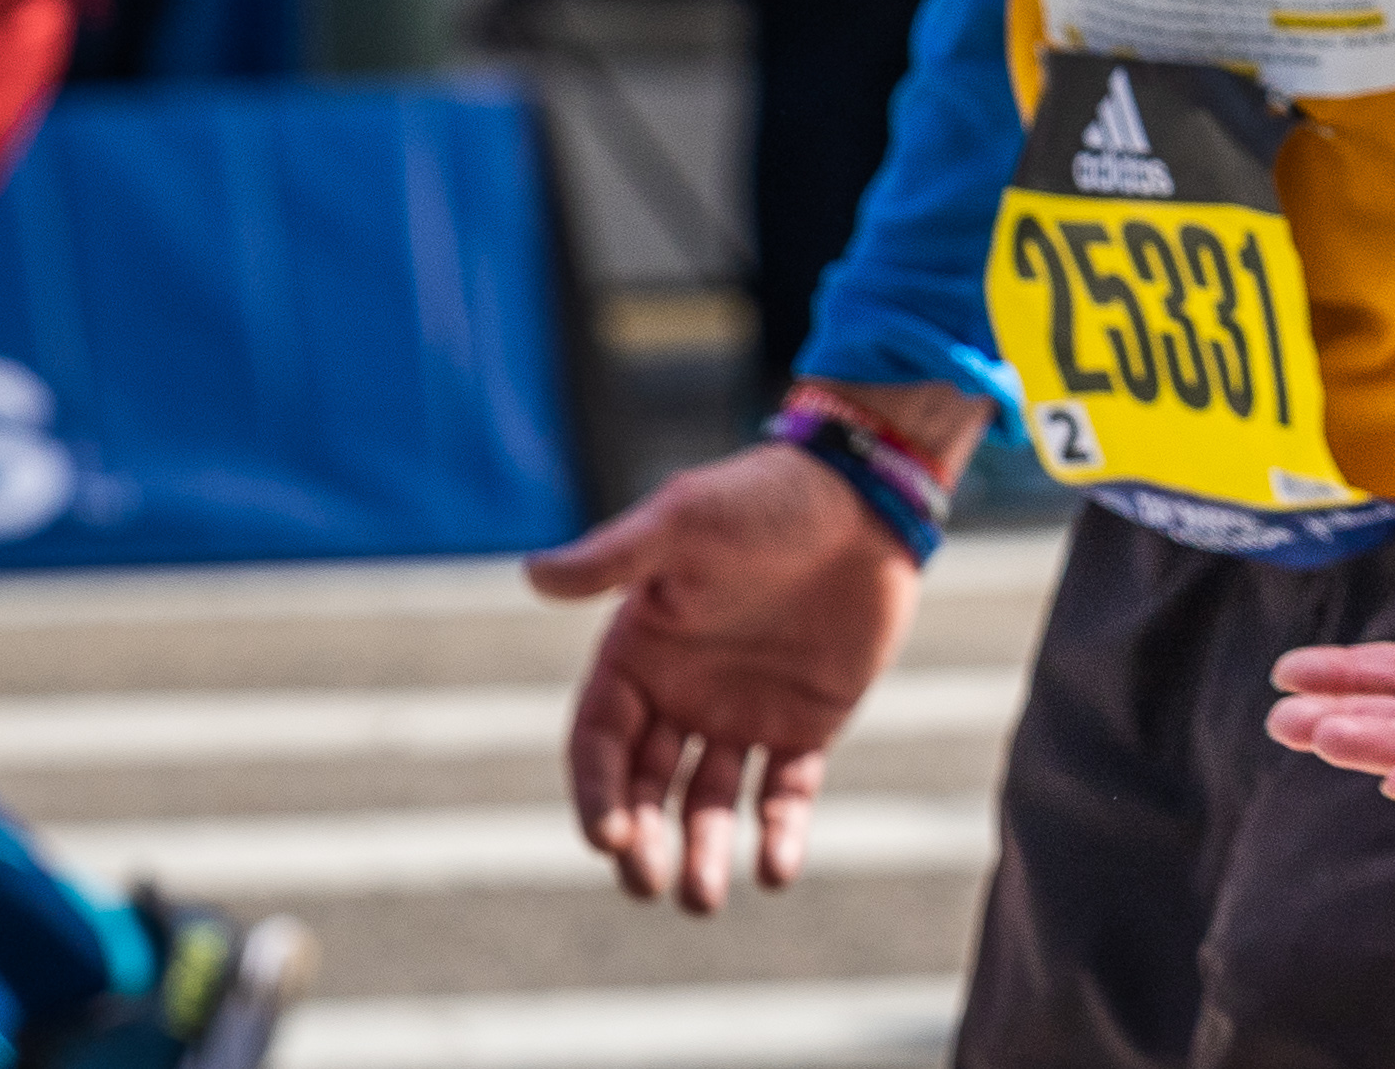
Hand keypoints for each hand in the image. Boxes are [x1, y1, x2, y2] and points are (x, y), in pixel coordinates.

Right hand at [529, 442, 919, 912]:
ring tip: (705, 899)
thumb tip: (532, 574)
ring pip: (710, 802)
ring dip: (705, 852)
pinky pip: (785, 792)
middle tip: (650, 883)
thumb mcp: (684, 522)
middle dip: (642, 841)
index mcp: (638, 654)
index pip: (600, 743)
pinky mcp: (805, 724)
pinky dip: (780, 832)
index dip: (598, 792)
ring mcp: (741, 714)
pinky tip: (777, 868)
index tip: (608, 836)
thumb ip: (614, 557)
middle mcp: (681, 694)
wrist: (862, 497)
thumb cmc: (762, 500)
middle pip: (646, 787)